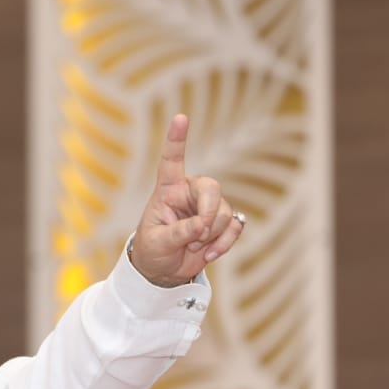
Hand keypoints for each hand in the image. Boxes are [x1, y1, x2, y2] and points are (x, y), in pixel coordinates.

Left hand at [128, 114, 243, 287]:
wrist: (163, 271)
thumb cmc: (153, 249)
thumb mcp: (157, 242)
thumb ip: (178, 232)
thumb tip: (201, 226)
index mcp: (168, 190)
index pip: (172, 160)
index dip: (177, 139)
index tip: (180, 117)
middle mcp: (190, 193)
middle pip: (212, 187)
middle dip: (209, 213)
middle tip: (197, 233)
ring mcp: (209, 207)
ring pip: (224, 212)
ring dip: (211, 235)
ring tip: (193, 246)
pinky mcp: (223, 223)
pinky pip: (235, 227)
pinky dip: (224, 243)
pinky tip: (209, 254)